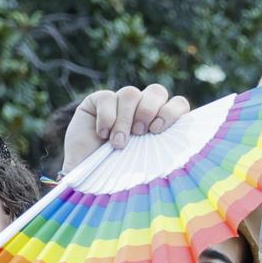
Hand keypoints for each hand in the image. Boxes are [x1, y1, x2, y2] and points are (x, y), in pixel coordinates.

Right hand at [63, 84, 192, 171]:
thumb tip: (176, 163)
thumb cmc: (117, 171)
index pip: (178, 104)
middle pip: (157, 91)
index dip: (172, 112)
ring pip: (131, 93)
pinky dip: (106, 117)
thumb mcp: (141, 167)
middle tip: (140, 133)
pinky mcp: (99, 100)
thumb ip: (159, 158)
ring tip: (118, 142)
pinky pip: (108, 97)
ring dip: (125, 119)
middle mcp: (142, 109)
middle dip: (149, 110)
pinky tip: (102, 134)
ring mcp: (121, 102)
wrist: (83, 169)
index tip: (158, 130)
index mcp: (159, 122)